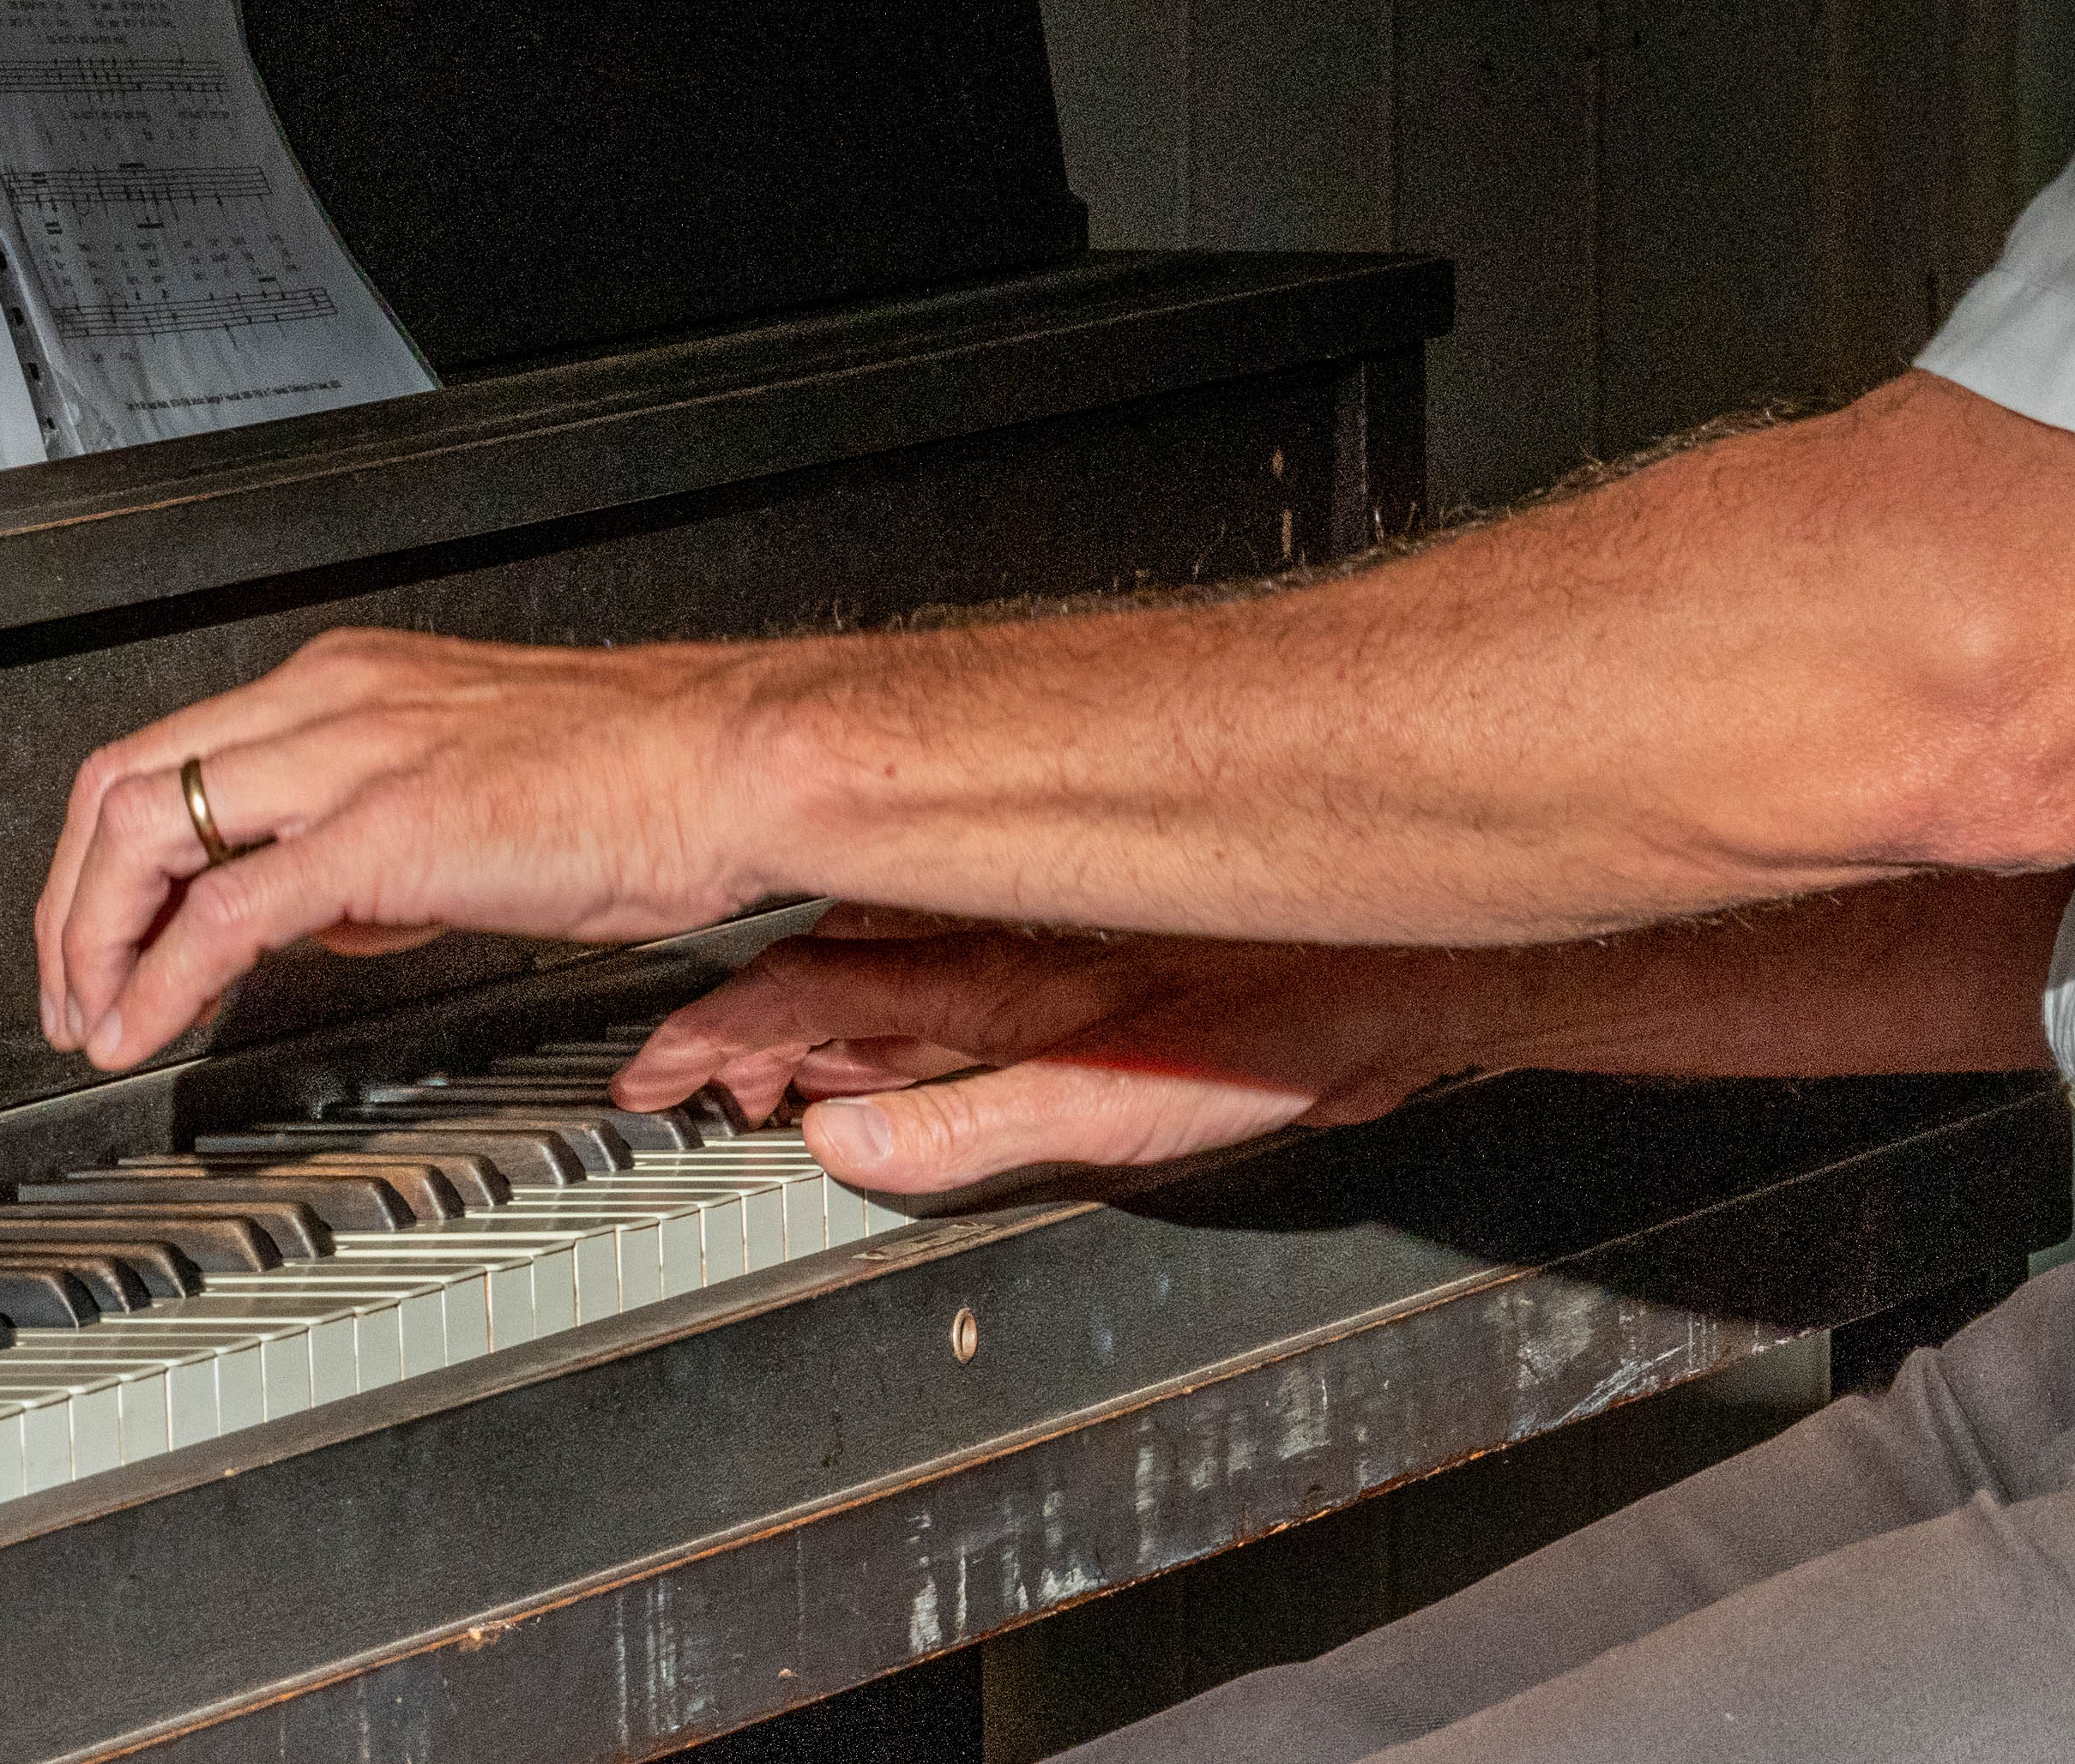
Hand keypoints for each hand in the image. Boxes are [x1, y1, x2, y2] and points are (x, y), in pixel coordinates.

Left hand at [37, 628, 779, 1068]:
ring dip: (92, 939)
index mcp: (349, 683)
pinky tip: (144, 1028)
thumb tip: (324, 911)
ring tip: (91, 1021)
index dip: (105, 856)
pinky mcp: (387, 830)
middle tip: (67, 990)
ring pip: (147, 828)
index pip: (170, 753)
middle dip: (70, 902)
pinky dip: (161, 977)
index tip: (102, 934)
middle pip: (124, 782)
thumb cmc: (646, 782)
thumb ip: (381, 847)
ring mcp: (353, 757)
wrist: (736, 764)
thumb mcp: (480, 800)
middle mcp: (332, 701)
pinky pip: (229, 909)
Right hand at [614, 912, 1457, 1191]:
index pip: (806, 995)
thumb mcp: (1124, 1112)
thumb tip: (849, 1147)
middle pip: (819, 964)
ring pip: (872, 945)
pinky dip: (879, 977)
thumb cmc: (1303, 1016)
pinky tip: (881, 1010)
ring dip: (803, 1001)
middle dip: (737, 1022)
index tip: (661, 1075)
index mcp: (995, 985)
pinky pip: (935, 941)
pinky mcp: (1078, 932)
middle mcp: (1001, 937)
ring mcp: (1036, 926)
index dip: (717, 1036)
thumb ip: (973, 1130)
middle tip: (688, 1076)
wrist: (1413, 954)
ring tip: (764, 1057)